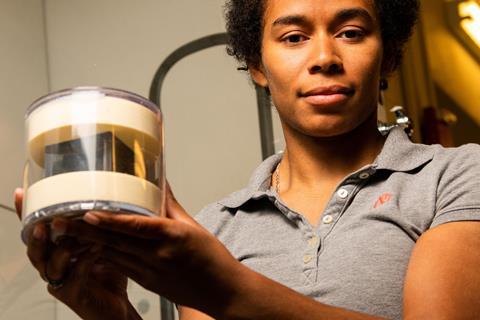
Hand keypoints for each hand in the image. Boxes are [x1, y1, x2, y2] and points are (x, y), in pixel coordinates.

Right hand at [14, 189, 140, 319]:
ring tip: (72, 234)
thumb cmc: (108, 273)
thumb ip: (96, 226)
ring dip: (63, 247)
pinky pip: (74, 277)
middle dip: (37, 234)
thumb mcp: (102, 243)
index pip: (35, 231)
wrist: (117, 305)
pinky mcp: (73, 295)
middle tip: (44, 222)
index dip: (24, 214)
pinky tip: (95, 249)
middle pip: (35, 249)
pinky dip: (84, 261)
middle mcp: (52, 266)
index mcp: (54, 251)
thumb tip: (105, 197)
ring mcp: (60, 282)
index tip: (19, 194)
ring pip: (50, 264)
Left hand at [63, 183, 244, 317]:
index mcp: (172, 236)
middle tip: (62, 221)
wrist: (221, 291)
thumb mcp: (194, 227)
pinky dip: (103, 257)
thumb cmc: (212, 258)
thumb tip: (159, 183)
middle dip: (86, 231)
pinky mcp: (147, 283)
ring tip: (68, 234)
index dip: (109, 220)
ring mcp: (150, 272)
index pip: (135, 226)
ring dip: (89, 244)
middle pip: (116, 241)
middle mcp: (157, 255)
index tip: (88, 212)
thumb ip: (171, 205)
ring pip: (113, 255)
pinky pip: (119, 267)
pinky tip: (88, 250)